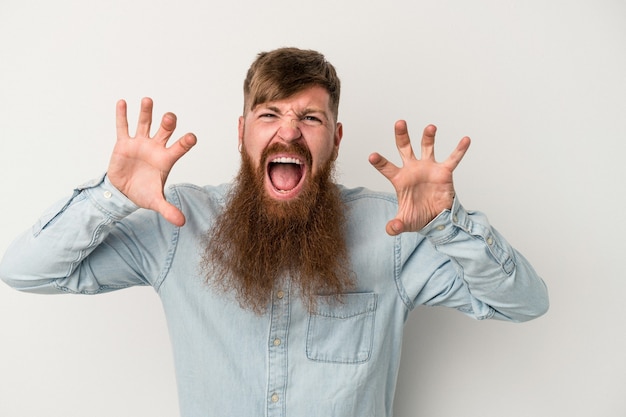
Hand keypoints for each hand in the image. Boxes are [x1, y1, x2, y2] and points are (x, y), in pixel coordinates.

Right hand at [108, 97, 196, 226]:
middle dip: (168, 123)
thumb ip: (169, 210)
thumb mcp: (156, 202)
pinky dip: (122, 115)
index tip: (191, 137)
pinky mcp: (123, 143)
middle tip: (169, 117)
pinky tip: (122, 103)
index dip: (185, 142)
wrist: (123, 193)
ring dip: (147, 112)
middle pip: (165, 131)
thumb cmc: (144, 193)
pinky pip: (123, 127)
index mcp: (166, 159)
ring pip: (145, 124)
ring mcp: (140, 143)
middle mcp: (156, 147)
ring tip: (148, 101)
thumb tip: (182, 223)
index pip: (180, 147)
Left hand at [369, 120, 469, 235]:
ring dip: (428, 137)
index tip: (372, 156)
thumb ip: (395, 225)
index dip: (379, 162)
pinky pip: (453, 158)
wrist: (437, 219)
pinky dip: (459, 150)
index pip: (387, 168)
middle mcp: (412, 169)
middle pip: (404, 148)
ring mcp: (428, 168)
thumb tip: (391, 229)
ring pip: (427, 147)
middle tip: (399, 122)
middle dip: (401, 135)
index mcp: (400, 179)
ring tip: (430, 128)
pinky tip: (465, 139)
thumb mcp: (405, 222)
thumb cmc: (418, 217)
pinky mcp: (444, 172)